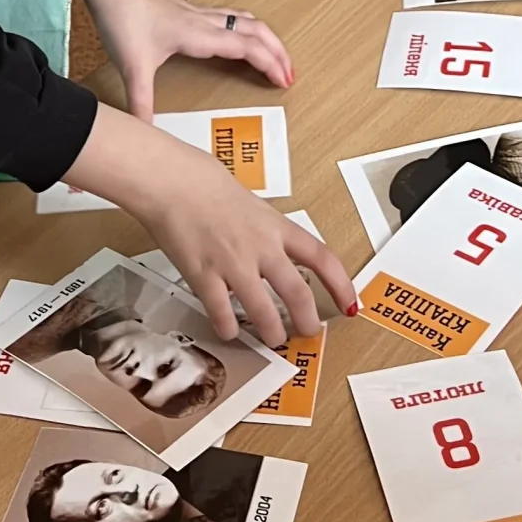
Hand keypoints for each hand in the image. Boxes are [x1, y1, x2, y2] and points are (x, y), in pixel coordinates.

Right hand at [64, 103, 354, 346]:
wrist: (171, 181)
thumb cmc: (204, 184)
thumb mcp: (251, 205)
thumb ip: (264, 232)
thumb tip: (272, 253)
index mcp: (277, 227)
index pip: (322, 258)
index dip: (341, 285)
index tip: (350, 304)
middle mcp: (262, 247)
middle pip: (298, 294)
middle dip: (307, 321)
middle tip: (307, 333)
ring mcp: (233, 263)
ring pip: (264, 311)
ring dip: (271, 332)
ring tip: (272, 340)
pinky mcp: (204, 275)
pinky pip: (221, 312)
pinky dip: (227, 327)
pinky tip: (228, 331)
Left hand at [75, 0, 292, 124]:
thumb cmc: (122, 17)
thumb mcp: (132, 66)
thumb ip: (141, 102)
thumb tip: (145, 133)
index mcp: (199, 35)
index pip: (247, 47)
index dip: (270, 64)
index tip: (285, 82)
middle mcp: (205, 22)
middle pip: (257, 31)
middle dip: (279, 52)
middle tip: (291, 75)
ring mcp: (199, 13)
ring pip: (246, 21)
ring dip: (267, 38)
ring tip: (277, 58)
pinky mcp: (190, 11)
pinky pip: (230, 17)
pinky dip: (248, 28)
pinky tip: (243, 36)